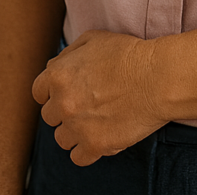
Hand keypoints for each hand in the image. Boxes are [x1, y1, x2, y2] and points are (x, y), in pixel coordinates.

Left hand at [31, 29, 165, 166]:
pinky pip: (77, 157)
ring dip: (75, 131)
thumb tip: (54, 67)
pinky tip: (100, 135)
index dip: (53, 91)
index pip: (38, 92)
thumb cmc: (128, 54)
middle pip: (50, 116)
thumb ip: (67, 55)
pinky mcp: (95, 146)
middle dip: (65, 110)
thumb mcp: (93, 39)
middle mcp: (62, 103)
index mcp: (58, 75)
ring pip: (62, 139)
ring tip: (96, 120)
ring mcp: (77, 127)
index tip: (67, 92)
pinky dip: (87, 149)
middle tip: (87, 103)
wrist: (158, 77)